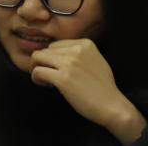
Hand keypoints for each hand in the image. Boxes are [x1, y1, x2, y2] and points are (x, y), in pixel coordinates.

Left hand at [30, 39, 146, 143]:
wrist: (110, 104)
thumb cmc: (104, 87)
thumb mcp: (96, 60)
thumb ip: (80, 54)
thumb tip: (59, 55)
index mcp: (85, 43)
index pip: (56, 44)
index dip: (53, 57)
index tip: (57, 69)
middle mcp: (76, 50)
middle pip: (46, 50)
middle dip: (43, 63)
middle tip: (49, 77)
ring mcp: (69, 63)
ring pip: (37, 57)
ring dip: (37, 69)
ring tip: (46, 81)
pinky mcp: (62, 78)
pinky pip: (38, 71)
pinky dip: (37, 78)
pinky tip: (45, 85)